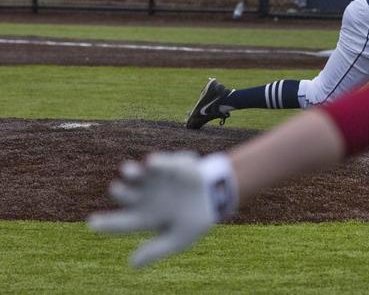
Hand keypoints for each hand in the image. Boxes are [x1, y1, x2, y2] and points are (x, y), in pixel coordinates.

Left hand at [88, 152, 235, 267]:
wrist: (218, 197)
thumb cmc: (195, 219)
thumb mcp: (178, 240)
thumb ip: (157, 249)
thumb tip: (132, 264)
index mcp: (146, 217)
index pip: (122, 222)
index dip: (107, 223)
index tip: (92, 223)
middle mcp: (146, 197)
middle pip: (127, 195)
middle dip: (120, 192)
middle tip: (115, 188)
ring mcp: (157, 180)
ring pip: (138, 175)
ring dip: (132, 171)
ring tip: (128, 170)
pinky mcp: (171, 166)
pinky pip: (161, 163)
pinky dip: (157, 162)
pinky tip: (151, 162)